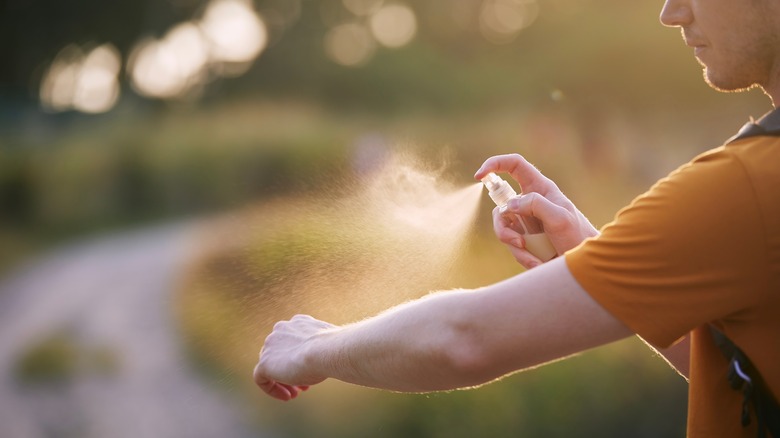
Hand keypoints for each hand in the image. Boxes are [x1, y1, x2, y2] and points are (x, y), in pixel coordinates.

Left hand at [253, 314, 334, 400]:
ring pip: (271, 366)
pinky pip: (261, 378)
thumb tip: (329, 358)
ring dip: (284, 381)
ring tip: (296, 393)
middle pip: (280, 354)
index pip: (293, 341)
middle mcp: (281, 329)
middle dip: (292, 370)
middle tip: (304, 386)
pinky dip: (272, 389)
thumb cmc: (334, 349)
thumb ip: (323, 348)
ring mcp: (270, 345)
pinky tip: (286, 396)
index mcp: (297, 322)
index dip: (301, 358)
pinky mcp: (265, 362)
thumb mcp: (329, 345)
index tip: (312, 371)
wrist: (326, 351)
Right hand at [474, 154, 597, 267]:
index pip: (515, 165)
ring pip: (502, 227)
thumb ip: (536, 205)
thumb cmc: (577, 236)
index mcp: (541, 188)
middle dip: (503, 227)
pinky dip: (521, 256)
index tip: (479, 176)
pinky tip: (537, 262)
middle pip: (501, 205)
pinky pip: (510, 243)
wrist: (582, 264)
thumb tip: (509, 205)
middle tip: (517, 241)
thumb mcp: (560, 218)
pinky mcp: (523, 237)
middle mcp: (530, 201)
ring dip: (514, 245)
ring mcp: (525, 220)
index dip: (495, 164)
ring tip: (532, 257)